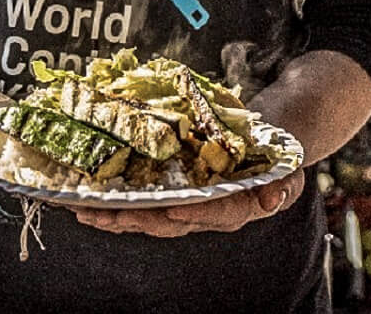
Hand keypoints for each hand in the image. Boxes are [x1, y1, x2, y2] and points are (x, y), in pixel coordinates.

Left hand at [72, 169, 306, 236]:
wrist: (262, 148)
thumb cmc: (273, 160)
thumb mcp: (286, 171)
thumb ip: (282, 186)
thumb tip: (273, 199)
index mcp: (233, 208)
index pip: (213, 214)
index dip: (193, 213)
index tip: (173, 209)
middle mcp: (203, 212)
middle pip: (167, 222)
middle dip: (136, 219)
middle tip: (107, 215)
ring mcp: (182, 206)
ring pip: (146, 217)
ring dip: (114, 216)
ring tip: (84, 210)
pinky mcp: (167, 196)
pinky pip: (138, 205)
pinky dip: (113, 204)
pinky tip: (87, 202)